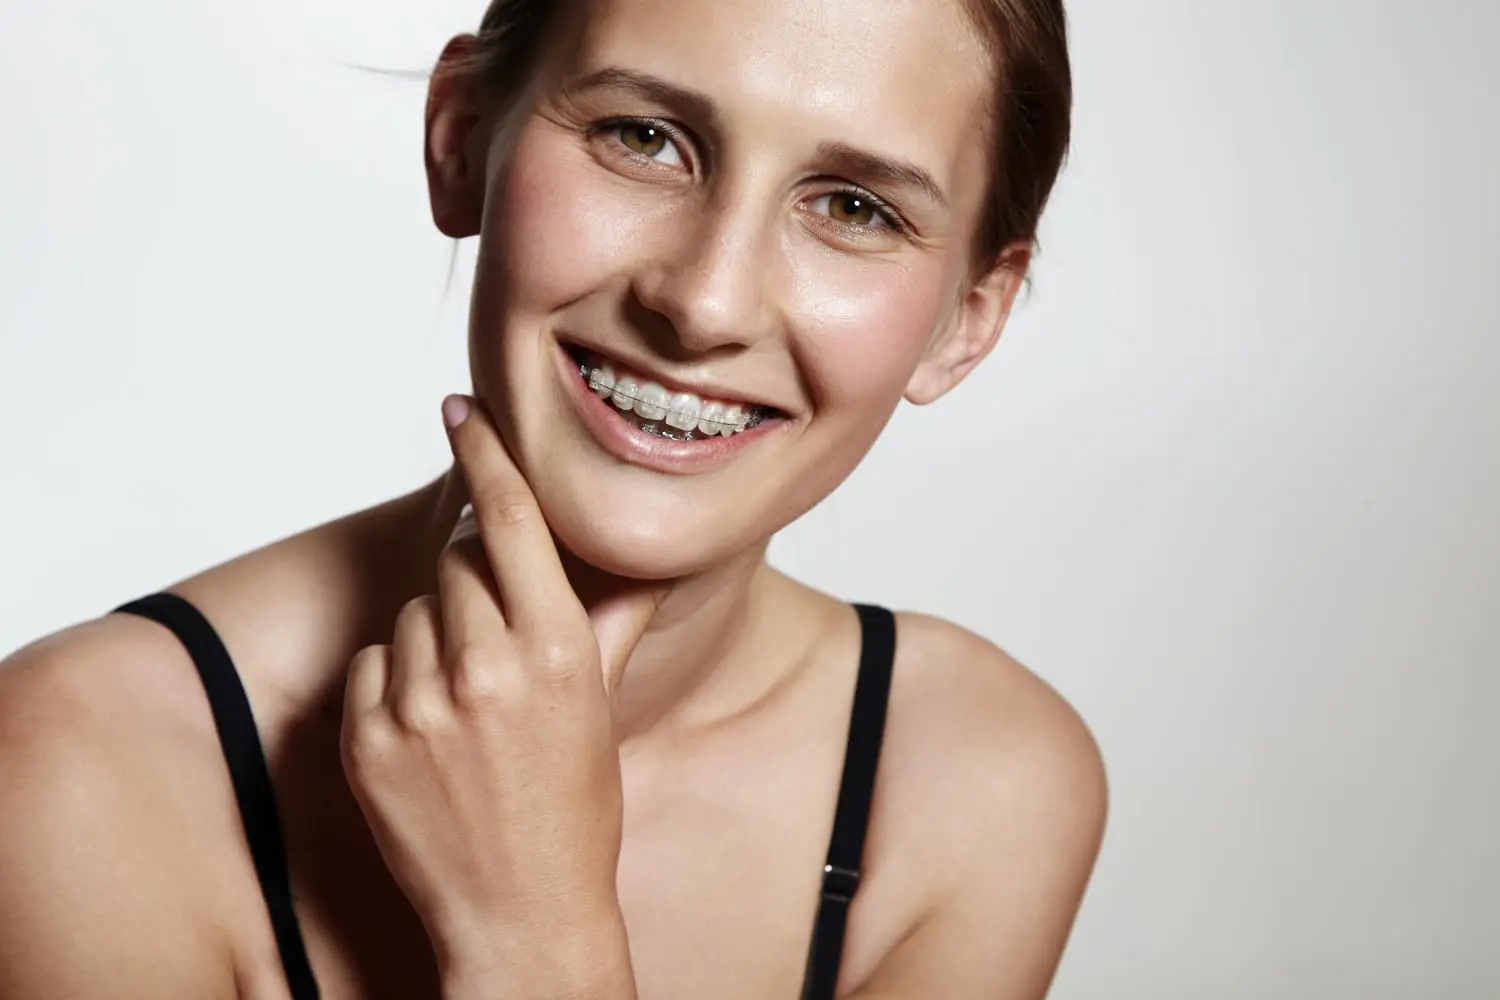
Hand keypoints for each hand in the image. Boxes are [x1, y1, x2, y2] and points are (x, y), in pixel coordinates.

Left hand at [340, 394, 665, 994]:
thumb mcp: (602, 707)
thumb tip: (646, 555)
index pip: (513, 521)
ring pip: (412, 613)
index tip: (460, 409)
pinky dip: (397, 681)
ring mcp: (420, 705)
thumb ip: (616, 618)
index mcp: (556, 650)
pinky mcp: (367, 738)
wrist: (518, 913)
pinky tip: (431, 731)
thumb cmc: (573, 807)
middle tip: (499, 647)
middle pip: (458, 564)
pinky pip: (374, 663)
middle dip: (476, 586)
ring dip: (435, 637)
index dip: (485, 455)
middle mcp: (486, 668)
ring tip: (468, 704)